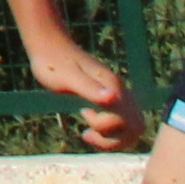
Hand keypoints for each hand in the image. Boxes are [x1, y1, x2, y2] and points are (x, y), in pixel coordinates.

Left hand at [26, 32, 134, 149]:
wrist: (49, 45)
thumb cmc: (53, 63)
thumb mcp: (67, 78)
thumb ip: (90, 89)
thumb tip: (112, 99)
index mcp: (112, 87)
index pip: (125, 120)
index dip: (105, 127)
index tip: (83, 113)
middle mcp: (119, 91)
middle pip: (135, 128)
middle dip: (114, 140)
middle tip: (87, 133)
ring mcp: (117, 94)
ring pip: (132, 127)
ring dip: (113, 138)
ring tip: (88, 133)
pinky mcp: (111, 96)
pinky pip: (124, 121)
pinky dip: (111, 132)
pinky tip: (91, 125)